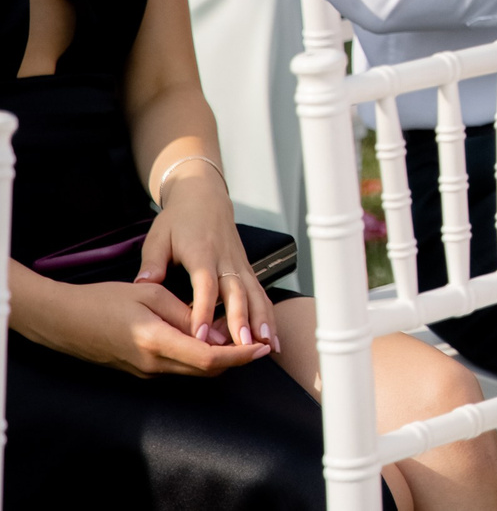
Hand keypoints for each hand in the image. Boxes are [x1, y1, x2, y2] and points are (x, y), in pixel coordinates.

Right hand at [12, 275, 271, 376]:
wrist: (63, 320)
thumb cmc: (104, 300)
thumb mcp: (150, 294)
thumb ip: (185, 313)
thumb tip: (216, 330)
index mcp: (156, 342)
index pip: (209, 358)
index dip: (241, 355)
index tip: (263, 347)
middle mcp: (152, 364)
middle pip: (206, 370)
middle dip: (236, 358)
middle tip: (256, 338)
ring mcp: (145, 371)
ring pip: (193, 371)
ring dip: (218, 357)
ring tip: (233, 334)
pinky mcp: (140, 370)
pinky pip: (178, 368)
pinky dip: (198, 357)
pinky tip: (204, 337)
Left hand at [137, 165, 272, 358]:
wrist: (205, 198)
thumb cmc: (178, 220)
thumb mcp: (158, 237)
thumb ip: (152, 262)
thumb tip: (143, 285)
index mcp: (202, 253)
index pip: (205, 286)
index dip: (203, 311)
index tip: (200, 336)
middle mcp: (226, 261)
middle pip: (237, 293)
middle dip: (241, 321)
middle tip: (244, 346)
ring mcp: (240, 265)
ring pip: (255, 295)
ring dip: (262, 321)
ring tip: (268, 345)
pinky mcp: (247, 270)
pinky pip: (260, 294)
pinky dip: (268, 316)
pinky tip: (272, 336)